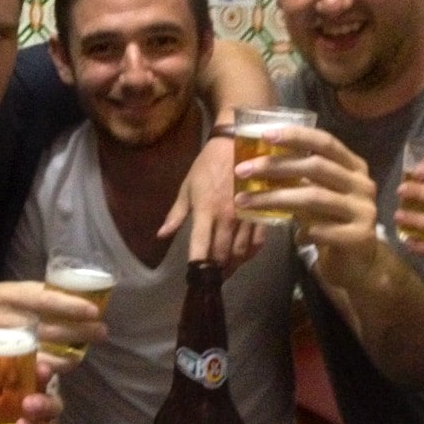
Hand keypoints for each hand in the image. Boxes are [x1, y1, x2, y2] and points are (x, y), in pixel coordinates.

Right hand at [0, 281, 106, 374]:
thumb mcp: (6, 293)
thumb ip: (33, 296)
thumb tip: (73, 298)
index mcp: (7, 294)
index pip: (43, 298)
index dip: (69, 305)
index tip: (93, 311)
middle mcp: (3, 318)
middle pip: (46, 327)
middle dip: (77, 331)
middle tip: (101, 332)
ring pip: (39, 350)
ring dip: (66, 354)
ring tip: (84, 352)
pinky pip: (26, 368)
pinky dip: (48, 367)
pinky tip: (63, 366)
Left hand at [159, 135, 264, 270]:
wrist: (237, 144)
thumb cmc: (207, 166)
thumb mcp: (187, 187)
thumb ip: (176, 215)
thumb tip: (161, 235)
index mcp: (205, 211)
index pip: (200, 246)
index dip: (196, 266)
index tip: (193, 279)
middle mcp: (227, 218)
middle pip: (221, 255)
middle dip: (215, 271)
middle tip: (210, 279)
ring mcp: (246, 217)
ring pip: (241, 253)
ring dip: (232, 265)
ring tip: (225, 271)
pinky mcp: (262, 213)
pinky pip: (258, 243)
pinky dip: (250, 253)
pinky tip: (243, 256)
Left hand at [234, 125, 379, 290]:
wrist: (358, 263)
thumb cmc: (330, 222)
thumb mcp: (314, 196)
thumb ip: (295, 179)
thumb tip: (254, 164)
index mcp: (353, 167)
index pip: (325, 142)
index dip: (296, 136)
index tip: (265, 135)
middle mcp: (362, 184)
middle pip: (316, 167)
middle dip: (275, 166)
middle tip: (242, 171)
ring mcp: (364, 210)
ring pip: (314, 197)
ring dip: (274, 198)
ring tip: (244, 202)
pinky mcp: (360, 237)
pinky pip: (321, 230)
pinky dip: (301, 231)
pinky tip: (292, 236)